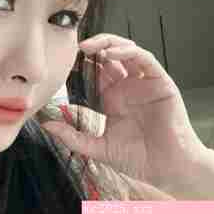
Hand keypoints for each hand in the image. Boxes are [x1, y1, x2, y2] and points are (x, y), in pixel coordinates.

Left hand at [41, 34, 207, 188]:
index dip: (80, 66)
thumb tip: (47, 125)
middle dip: (93, 48)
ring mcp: (144, 83)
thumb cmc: (138, 159)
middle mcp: (128, 87)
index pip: (94, 73)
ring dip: (109, 44)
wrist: (167, 170)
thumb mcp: (98, 148)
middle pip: (109, 57)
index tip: (63, 64)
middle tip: (76, 47)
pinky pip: (145, 59)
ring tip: (91, 47)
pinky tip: (113, 53)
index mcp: (112, 99)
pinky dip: (129, 52)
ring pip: (127, 52)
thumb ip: (73, 137)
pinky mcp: (161, 82)